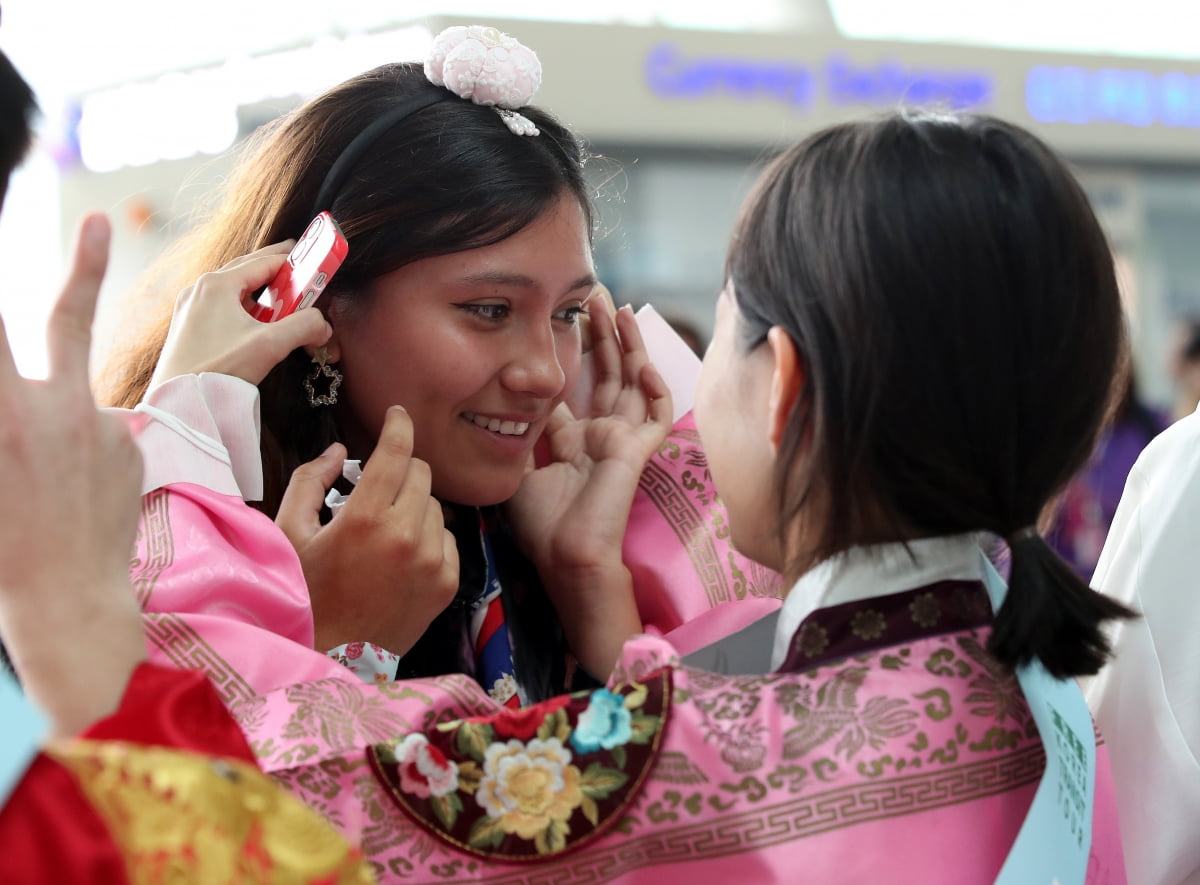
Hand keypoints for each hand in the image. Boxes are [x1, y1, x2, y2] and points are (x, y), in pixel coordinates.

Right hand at [0, 213, 146, 734]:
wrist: (66, 600)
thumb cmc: (4, 541)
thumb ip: (3, 411)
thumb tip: (14, 382)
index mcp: (1, 414)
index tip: (5, 228)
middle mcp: (53, 409)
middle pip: (66, 319)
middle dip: (84, 268)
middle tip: (103, 222)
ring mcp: (104, 426)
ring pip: (88, 378)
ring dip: (86, 373)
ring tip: (94, 320)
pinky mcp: (135, 448)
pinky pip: (101, 428)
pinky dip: (84, 444)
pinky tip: (78, 488)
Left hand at [149, 241, 331, 389]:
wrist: (181, 401)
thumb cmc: (217, 370)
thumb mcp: (269, 345)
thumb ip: (303, 327)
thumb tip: (322, 326)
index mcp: (217, 285)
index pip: (263, 262)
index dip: (292, 263)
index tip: (311, 264)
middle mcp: (200, 290)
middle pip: (247, 271)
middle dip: (276, 273)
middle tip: (299, 273)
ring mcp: (191, 308)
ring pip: (234, 290)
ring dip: (261, 293)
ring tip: (282, 302)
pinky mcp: (189, 326)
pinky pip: (223, 307)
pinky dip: (245, 308)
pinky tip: (257, 325)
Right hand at [275, 406, 458, 653]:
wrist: (333, 656)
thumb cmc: (304, 593)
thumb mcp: (290, 533)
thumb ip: (311, 481)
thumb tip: (341, 450)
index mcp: (364, 519)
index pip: (396, 452)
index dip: (398, 425)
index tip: (397, 414)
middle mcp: (405, 536)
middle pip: (420, 474)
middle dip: (400, 471)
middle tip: (376, 490)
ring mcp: (430, 561)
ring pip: (434, 506)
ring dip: (412, 505)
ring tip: (384, 529)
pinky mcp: (446, 584)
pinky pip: (447, 538)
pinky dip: (428, 536)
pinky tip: (401, 554)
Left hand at [506, 301, 672, 678]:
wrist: (566, 557)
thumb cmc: (542, 525)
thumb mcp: (521, 467)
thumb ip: (522, 432)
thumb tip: (509, 399)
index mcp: (572, 441)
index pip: (576, 387)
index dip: (572, 355)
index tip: (564, 320)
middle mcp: (600, 435)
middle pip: (607, 375)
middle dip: (602, 335)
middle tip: (596, 297)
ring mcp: (622, 441)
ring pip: (634, 383)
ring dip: (628, 346)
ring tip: (620, 309)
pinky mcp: (638, 450)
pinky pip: (657, 414)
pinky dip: (655, 388)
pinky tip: (642, 362)